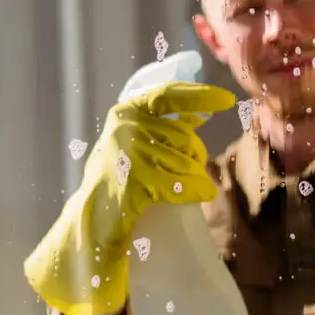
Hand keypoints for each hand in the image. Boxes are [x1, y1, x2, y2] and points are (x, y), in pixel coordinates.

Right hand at [25, 81, 237, 314]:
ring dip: (197, 175)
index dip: (200, 96)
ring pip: (186, 161)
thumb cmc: (114, 177)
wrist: (90, 219)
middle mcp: (127, 128)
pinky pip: (182, 184)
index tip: (225, 100)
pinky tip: (203, 193)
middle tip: (194, 168)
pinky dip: (197, 189)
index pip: (169, 96)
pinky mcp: (137, 184)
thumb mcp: (131, 141)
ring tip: (194, 184)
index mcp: (126, 111)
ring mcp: (131, 155)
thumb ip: (157, 125)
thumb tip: (197, 115)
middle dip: (196, 154)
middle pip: (184, 136)